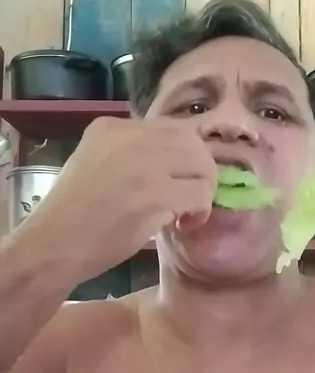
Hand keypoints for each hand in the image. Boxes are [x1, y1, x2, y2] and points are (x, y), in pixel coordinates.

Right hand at [12, 117, 216, 283]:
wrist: (52, 245)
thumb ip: (126, 155)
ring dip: (203, 191)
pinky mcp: (155, 195)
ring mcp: (144, 165)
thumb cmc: (72, 216)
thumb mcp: (93, 164)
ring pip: (202, 166)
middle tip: (192, 198)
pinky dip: (200, 211)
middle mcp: (129, 138)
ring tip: (186, 214)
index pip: (170, 128)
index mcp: (111, 127)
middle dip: (201, 171)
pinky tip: (183, 225)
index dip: (185, 156)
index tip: (178, 180)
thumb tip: (170, 161)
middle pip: (192, 142)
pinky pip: (200, 194)